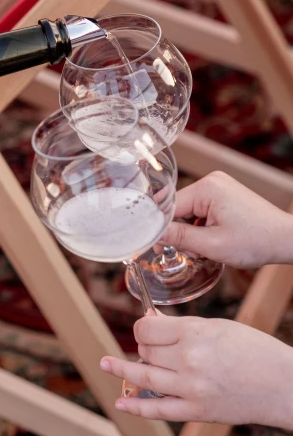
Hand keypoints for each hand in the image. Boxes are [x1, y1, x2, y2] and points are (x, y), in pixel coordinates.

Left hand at [101, 314, 292, 426]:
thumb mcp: (218, 326)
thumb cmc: (254, 349)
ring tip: (105, 363)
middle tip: (148, 346)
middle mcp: (189, 360)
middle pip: (147, 351)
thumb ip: (184, 327)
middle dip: (143, 346)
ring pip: (145, 377)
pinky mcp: (197, 411)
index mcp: (195, 333)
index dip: (143, 326)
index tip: (145, 327)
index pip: (149, 328)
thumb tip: (153, 323)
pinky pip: (159, 410)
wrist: (282, 384)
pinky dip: (137, 407)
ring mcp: (191, 388)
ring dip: (123, 370)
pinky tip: (121, 402)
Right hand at [156, 171, 292, 267]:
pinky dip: (203, 228)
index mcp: (207, 188)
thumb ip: (180, 238)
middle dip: (183, 233)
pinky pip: (202, 211)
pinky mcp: (225, 195)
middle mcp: (212, 182)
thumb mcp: (212, 245)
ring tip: (209, 249)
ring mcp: (220, 187)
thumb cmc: (256, 240)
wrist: (286, 240)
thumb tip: (155, 234)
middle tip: (196, 253)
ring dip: (194, 233)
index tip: (159, 247)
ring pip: (191, 213)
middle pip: (180, 209)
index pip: (171, 206)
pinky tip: (213, 241)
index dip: (163, 229)